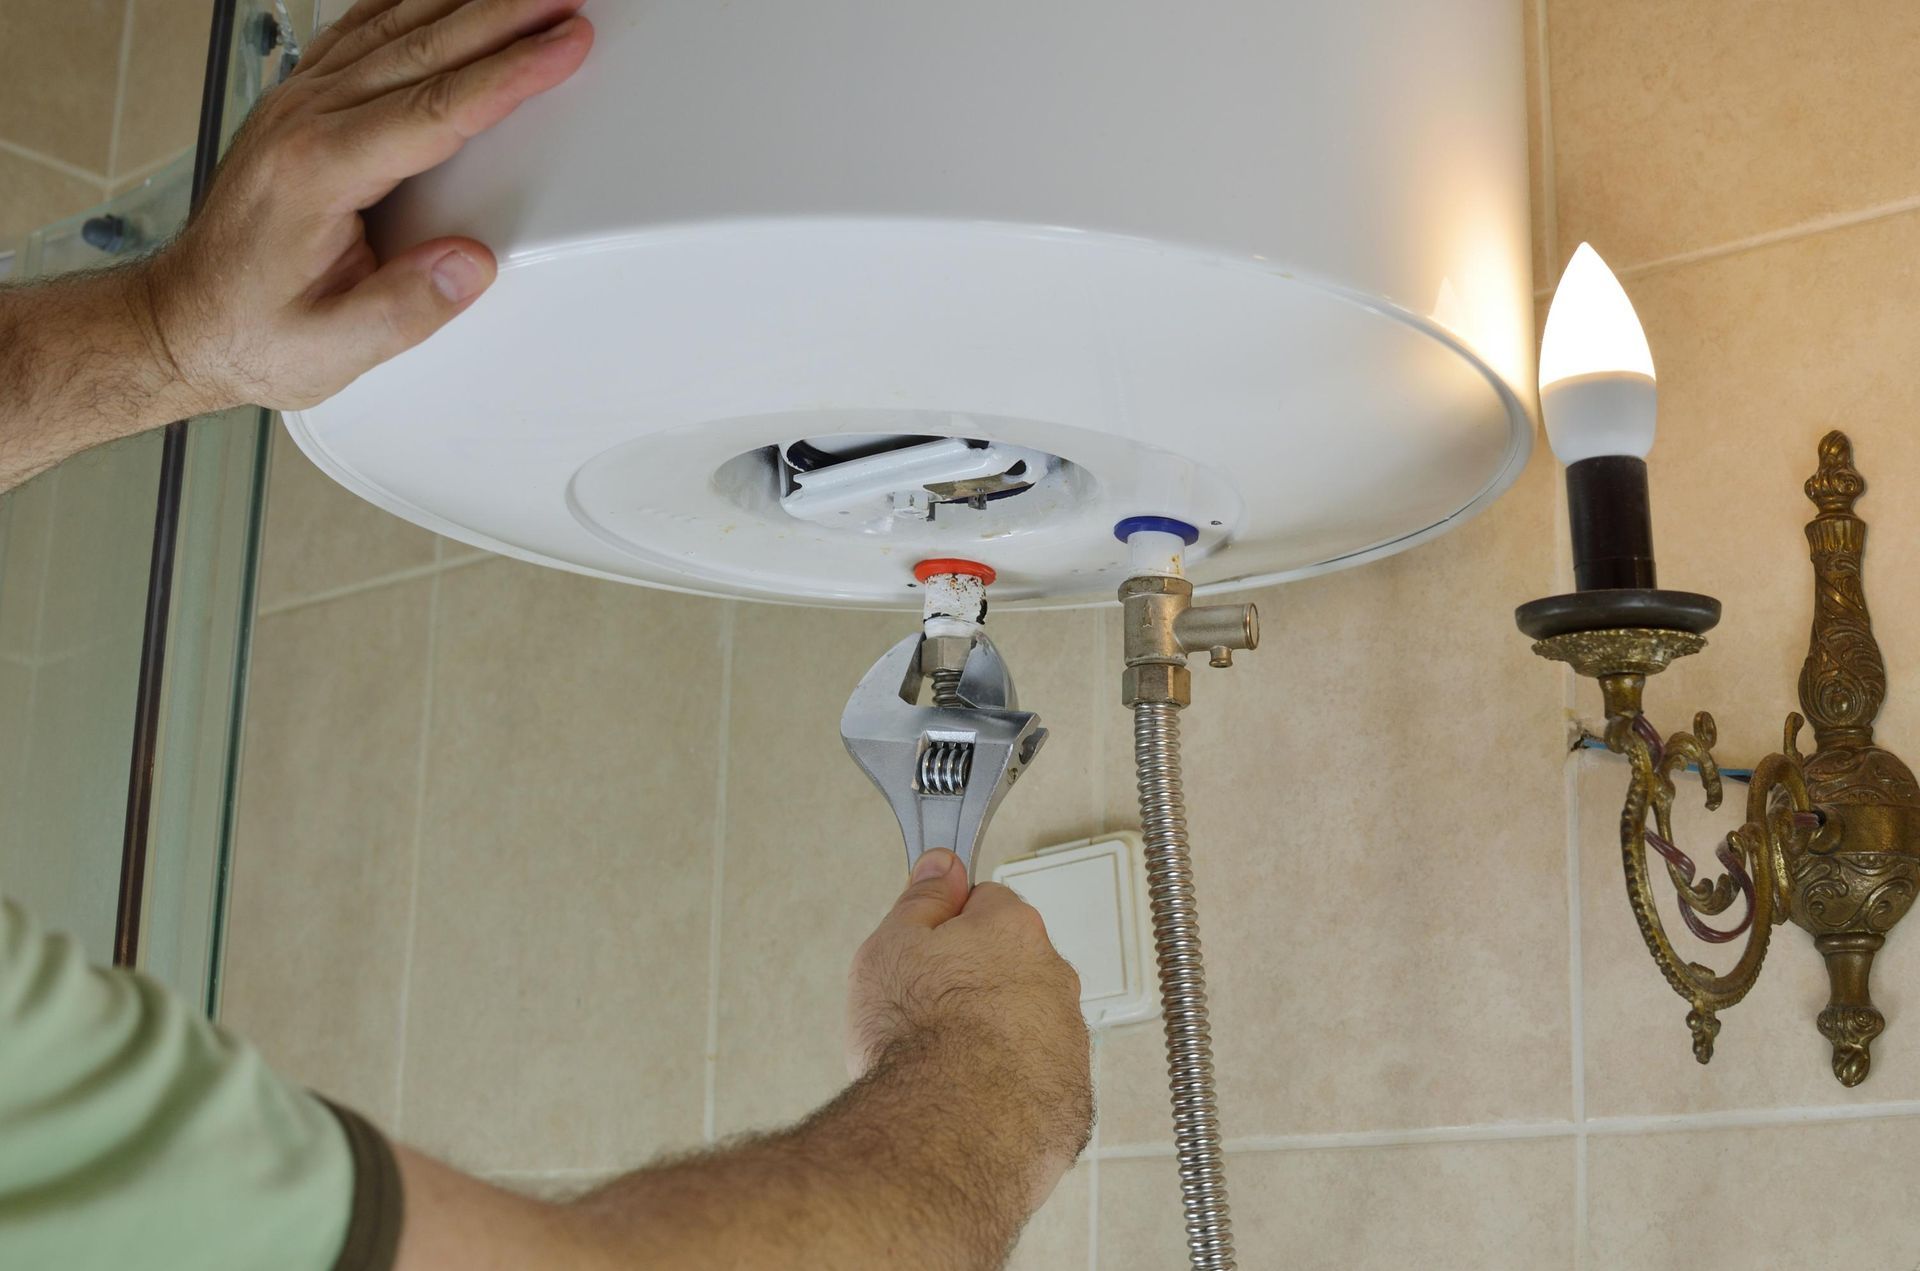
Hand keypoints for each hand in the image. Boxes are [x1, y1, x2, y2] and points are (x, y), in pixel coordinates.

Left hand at [145, 0, 593, 414]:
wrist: (183, 323)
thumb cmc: (251, 333)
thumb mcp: (333, 347)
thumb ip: (406, 307)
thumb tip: (471, 264)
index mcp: (318, 171)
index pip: (436, 107)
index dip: (509, 73)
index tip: (563, 45)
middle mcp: (304, 120)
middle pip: (424, 47)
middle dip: (506, 14)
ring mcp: (298, 104)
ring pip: (396, 27)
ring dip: (469, 2)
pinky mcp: (299, 105)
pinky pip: (363, 32)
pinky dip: (411, 4)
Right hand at [846, 849, 1092, 1204]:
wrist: (943, 1131)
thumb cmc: (915, 1038)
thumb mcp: (890, 946)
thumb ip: (922, 899)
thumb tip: (942, 866)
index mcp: (1014, 931)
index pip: (986, 902)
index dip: (947, 926)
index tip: (925, 951)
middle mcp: (1056, 980)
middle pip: (1012, 965)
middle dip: (975, 983)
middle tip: (925, 1014)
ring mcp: (1070, 1043)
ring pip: (1029, 1026)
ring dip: (995, 1038)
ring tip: (942, 1067)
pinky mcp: (1072, 1102)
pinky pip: (1039, 1083)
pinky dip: (1010, 1090)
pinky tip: (969, 1102)